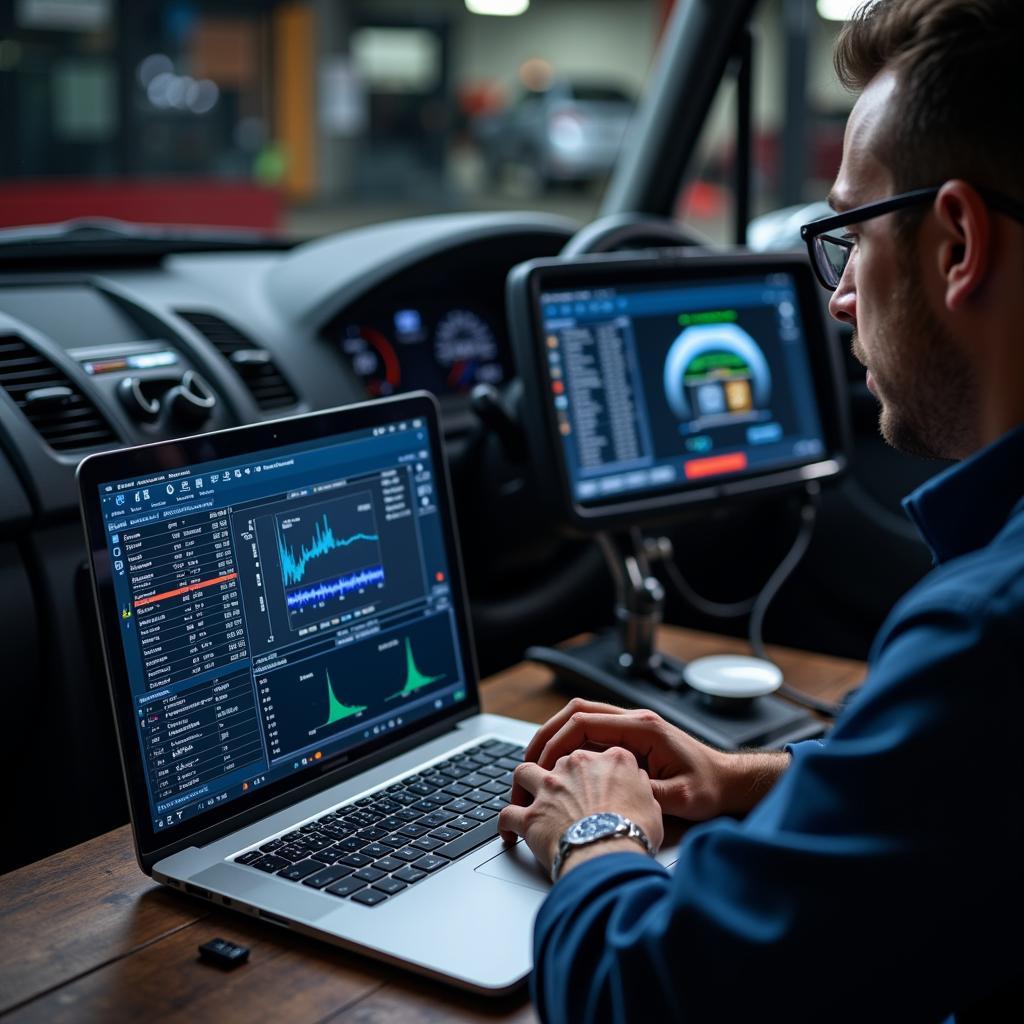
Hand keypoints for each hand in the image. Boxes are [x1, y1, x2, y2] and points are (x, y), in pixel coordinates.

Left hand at [497, 746, 663, 875]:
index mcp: (610, 759)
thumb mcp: (653, 803)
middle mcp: (576, 765)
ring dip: (523, 784)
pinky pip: (508, 814)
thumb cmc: (634, 832)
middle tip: (561, 794)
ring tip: (525, 796)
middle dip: (559, 775)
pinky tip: (509, 834)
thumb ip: (640, 787)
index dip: (595, 768)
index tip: (594, 780)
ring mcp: (550, 787)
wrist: (609, 852)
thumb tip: (637, 784)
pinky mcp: (531, 814)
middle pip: (559, 759)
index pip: (598, 752)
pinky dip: (506, 824)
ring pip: (525, 772)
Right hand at [506, 698, 782, 831]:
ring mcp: (630, 729)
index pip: (584, 721)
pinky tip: (560, 772)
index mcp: (642, 728)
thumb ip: (644, 794)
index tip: (540, 766)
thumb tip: (611, 798)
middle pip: (575, 714)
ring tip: (536, 768)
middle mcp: (633, 721)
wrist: (729, 782)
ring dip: (555, 740)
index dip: (556, 742)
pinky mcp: (629, 741)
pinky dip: (570, 750)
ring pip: (580, 722)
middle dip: (546, 736)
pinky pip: (590, 736)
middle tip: (526, 764)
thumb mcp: (680, 798)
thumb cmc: (709, 788)